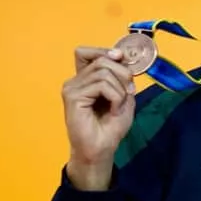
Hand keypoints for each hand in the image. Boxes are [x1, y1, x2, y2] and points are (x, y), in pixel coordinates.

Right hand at [61, 47, 135, 189]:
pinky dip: (116, 96)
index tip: (121, 59)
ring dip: (120, 88)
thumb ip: (121, 75)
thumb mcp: (124, 94)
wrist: (102, 149)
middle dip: (123, 73)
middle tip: (128, 92)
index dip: (105, 51)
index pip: (86, 52)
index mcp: (85, 79)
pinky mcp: (73, 97)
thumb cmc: (111, 126)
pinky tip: (113, 109)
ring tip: (118, 105)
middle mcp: (76, 81)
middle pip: (102, 59)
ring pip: (104, 71)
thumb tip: (120, 55)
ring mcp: (72, 88)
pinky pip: (102, 85)